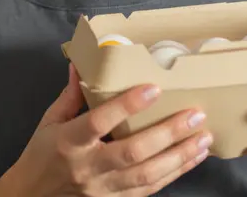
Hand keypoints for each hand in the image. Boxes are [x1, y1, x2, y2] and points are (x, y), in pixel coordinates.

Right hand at [0, 63, 211, 196]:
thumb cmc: (42, 156)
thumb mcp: (50, 122)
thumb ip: (71, 95)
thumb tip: (82, 62)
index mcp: (69, 142)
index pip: (99, 122)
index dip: (126, 105)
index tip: (153, 88)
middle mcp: (88, 168)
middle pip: (133, 152)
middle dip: (168, 133)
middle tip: (195, 115)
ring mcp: (103, 189)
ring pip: (147, 174)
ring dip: (180, 156)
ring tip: (204, 137)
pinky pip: (150, 189)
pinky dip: (175, 173)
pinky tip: (193, 158)